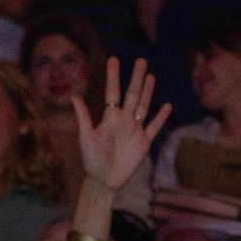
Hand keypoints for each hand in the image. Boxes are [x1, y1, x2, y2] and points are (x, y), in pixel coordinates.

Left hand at [73, 55, 170, 192]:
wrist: (104, 182)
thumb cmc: (92, 162)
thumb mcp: (86, 139)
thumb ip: (83, 118)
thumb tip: (74, 97)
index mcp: (109, 118)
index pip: (113, 92)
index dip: (113, 76)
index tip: (113, 59)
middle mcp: (123, 120)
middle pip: (132, 94)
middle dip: (136, 77)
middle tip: (141, 60)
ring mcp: (135, 130)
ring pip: (143, 106)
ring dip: (148, 92)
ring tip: (151, 76)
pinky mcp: (143, 142)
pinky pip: (154, 127)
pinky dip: (161, 117)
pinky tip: (166, 106)